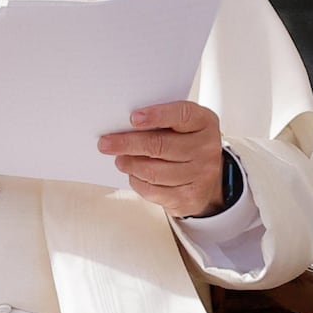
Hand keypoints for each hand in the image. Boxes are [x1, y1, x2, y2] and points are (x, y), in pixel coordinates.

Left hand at [97, 101, 224, 217]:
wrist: (207, 177)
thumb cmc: (185, 142)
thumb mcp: (181, 124)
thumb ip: (160, 120)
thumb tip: (122, 124)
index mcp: (204, 122)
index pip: (182, 114)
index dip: (156, 115)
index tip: (133, 118)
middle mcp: (206, 148)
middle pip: (160, 145)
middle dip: (128, 144)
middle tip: (106, 143)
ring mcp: (201, 175)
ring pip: (154, 171)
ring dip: (130, 164)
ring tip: (119, 159)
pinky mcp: (189, 198)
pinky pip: (154, 190)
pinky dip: (137, 181)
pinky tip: (132, 174)